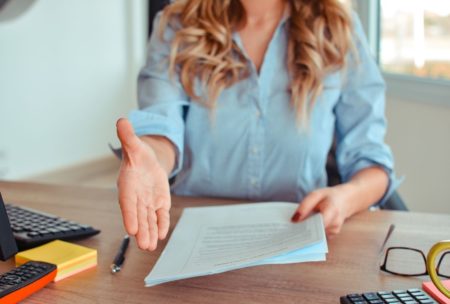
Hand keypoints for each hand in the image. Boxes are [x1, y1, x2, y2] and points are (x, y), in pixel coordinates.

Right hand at [116, 118, 170, 250]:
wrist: (147, 162)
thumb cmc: (138, 155)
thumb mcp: (135, 145)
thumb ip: (128, 137)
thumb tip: (122, 121)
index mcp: (128, 185)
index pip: (127, 202)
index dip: (129, 215)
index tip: (131, 229)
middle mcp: (136, 197)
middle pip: (138, 216)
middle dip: (141, 230)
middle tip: (144, 245)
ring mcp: (147, 202)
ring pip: (149, 219)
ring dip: (150, 232)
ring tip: (151, 247)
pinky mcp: (159, 203)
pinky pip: (160, 216)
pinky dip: (161, 224)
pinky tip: (162, 234)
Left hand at [290, 185, 352, 234]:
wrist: (346, 200)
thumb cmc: (329, 196)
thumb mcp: (316, 194)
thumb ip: (305, 206)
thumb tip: (294, 220)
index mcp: (331, 211)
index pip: (318, 223)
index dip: (304, 228)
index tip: (291, 231)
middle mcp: (334, 224)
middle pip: (314, 233)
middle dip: (300, 233)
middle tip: (285, 232)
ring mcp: (334, 232)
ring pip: (315, 237)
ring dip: (304, 233)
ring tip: (291, 231)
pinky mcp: (331, 235)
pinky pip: (317, 237)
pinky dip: (309, 233)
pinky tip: (300, 230)